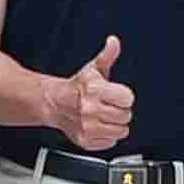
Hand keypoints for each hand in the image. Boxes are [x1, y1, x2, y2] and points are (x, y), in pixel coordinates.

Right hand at [49, 33, 133, 149]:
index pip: (128, 99)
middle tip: (110, 105)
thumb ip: (107, 55)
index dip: (124, 96)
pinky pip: (111, 142)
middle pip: (126, 116)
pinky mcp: (86, 140)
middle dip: (121, 110)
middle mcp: (90, 109)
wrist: (55, 103)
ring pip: (121, 131)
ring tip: (105, 116)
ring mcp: (87, 126)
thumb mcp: (93, 68)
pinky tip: (99, 126)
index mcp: (94, 89)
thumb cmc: (78, 86)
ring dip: (116, 124)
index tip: (117, 95)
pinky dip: (108, 136)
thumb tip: (113, 42)